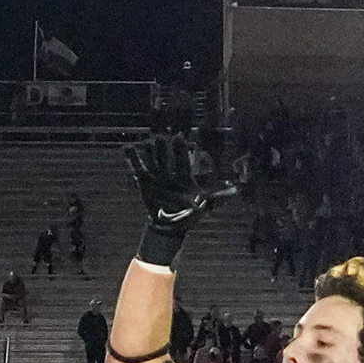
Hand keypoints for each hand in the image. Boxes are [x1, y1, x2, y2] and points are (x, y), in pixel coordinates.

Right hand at [127, 132, 242, 234]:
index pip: (182, 162)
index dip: (180, 150)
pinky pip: (137, 168)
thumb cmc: (190, 214)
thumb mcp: (205, 206)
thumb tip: (235, 192)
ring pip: (152, 161)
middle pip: (166, 159)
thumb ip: (218, 198)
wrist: (170, 224)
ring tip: (145, 142)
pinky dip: (133, 159)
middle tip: (160, 138)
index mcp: (184, 177)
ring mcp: (157, 176)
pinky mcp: (144, 182)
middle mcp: (170, 173)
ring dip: (149, 153)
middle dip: (163, 149)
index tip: (179, 137)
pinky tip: (127, 147)